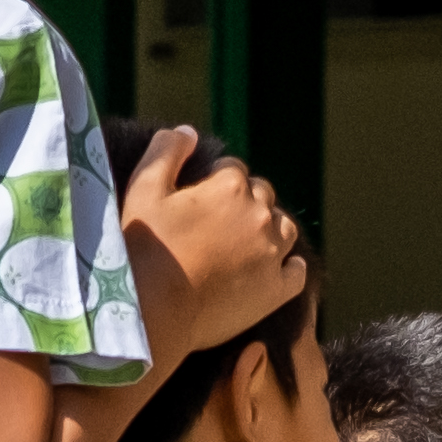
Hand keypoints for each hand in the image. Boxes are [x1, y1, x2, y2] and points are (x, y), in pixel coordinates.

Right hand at [118, 125, 306, 346]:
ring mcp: (272, 254)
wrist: (153, 309)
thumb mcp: (144, 188)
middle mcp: (260, 214)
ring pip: (284, 228)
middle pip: (262, 195)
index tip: (197, 203)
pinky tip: (272, 270)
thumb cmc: (144, 248)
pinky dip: (288, 267)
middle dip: (243, 204)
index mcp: (230, 185)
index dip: (213, 183)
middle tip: (215, 227)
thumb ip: (166, 152)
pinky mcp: (277, 290)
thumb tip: (188, 132)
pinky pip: (297, 271)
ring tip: (242, 246)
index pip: (232, 170)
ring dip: (269, 230)